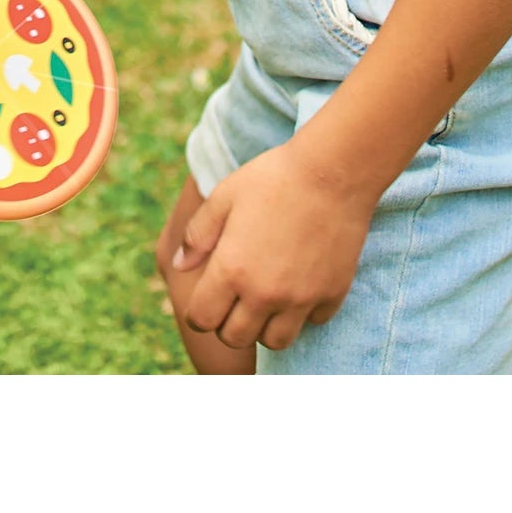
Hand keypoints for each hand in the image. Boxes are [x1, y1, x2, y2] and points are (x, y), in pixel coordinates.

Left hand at [172, 141, 374, 353]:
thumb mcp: (225, 196)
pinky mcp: (331, 294)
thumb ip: (197, 235)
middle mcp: (264, 293)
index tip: (208, 299)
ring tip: (267, 299)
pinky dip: (305, 312)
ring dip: (265, 326)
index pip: (201, 320)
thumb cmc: (273, 177)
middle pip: (235, 337)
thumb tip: (178, 265)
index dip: (199, 313)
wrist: (333, 170)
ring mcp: (300, 298)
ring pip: (275, 342)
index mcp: (231, 269)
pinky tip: (301, 284)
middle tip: (236, 299)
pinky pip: (312, 322)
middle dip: (228, 323)